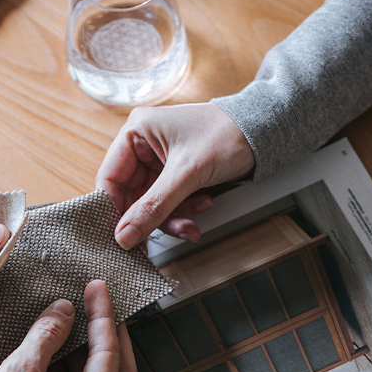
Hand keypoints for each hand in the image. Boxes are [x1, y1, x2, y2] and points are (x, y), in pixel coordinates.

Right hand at [0, 280, 137, 371]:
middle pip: (115, 370)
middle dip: (106, 333)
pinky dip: (66, 369)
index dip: (103, 315)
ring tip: (68, 319)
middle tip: (96, 300)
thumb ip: (47, 336)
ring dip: (84, 350)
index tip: (97, 287)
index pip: (109, 355)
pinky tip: (50, 349)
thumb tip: (64, 310)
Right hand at [97, 102, 253, 249]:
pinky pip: (168, 202)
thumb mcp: (187, 173)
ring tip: (192, 224)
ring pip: (151, 204)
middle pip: (131, 196)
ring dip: (172, 218)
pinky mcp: (174, 174)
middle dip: (152, 218)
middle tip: (161, 239)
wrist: (262, 132)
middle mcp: (142, 146)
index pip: (109, 179)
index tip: (122, 237)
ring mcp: (158, 162)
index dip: (114, 210)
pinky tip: (203, 205)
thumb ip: (154, 207)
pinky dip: (183, 211)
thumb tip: (124, 236)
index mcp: (135, 133)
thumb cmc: (226, 135)